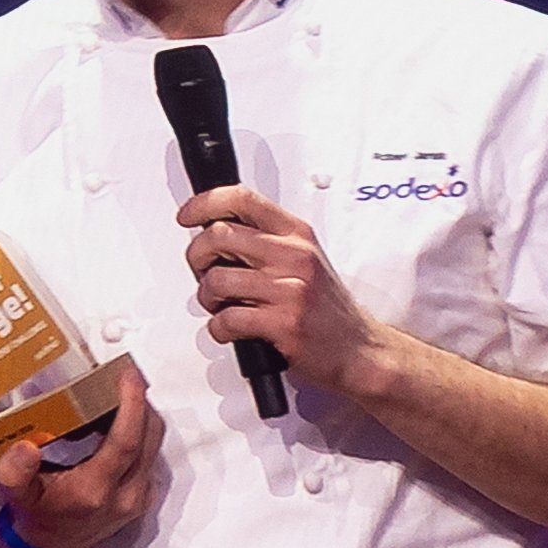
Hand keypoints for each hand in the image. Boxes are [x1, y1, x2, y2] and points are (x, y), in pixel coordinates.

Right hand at [1, 363, 163, 547]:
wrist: (49, 546)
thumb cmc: (35, 513)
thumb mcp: (15, 494)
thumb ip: (14, 473)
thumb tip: (24, 448)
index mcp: (93, 491)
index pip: (125, 441)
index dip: (131, 404)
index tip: (128, 375)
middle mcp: (124, 496)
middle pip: (148, 436)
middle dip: (140, 400)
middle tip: (123, 376)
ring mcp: (138, 498)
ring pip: (155, 443)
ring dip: (143, 414)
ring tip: (122, 393)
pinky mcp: (144, 497)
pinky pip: (152, 454)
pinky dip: (143, 431)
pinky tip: (123, 420)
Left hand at [176, 183, 381, 399]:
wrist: (360, 349)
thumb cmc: (329, 309)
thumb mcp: (305, 260)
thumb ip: (267, 243)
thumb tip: (218, 235)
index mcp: (297, 234)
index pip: (242, 199)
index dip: (204, 203)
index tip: (187, 216)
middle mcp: (294, 255)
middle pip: (219, 236)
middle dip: (196, 257)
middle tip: (202, 272)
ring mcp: (290, 289)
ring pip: (217, 280)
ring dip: (207, 297)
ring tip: (220, 306)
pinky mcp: (283, 323)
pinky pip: (227, 320)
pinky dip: (219, 329)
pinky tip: (231, 330)